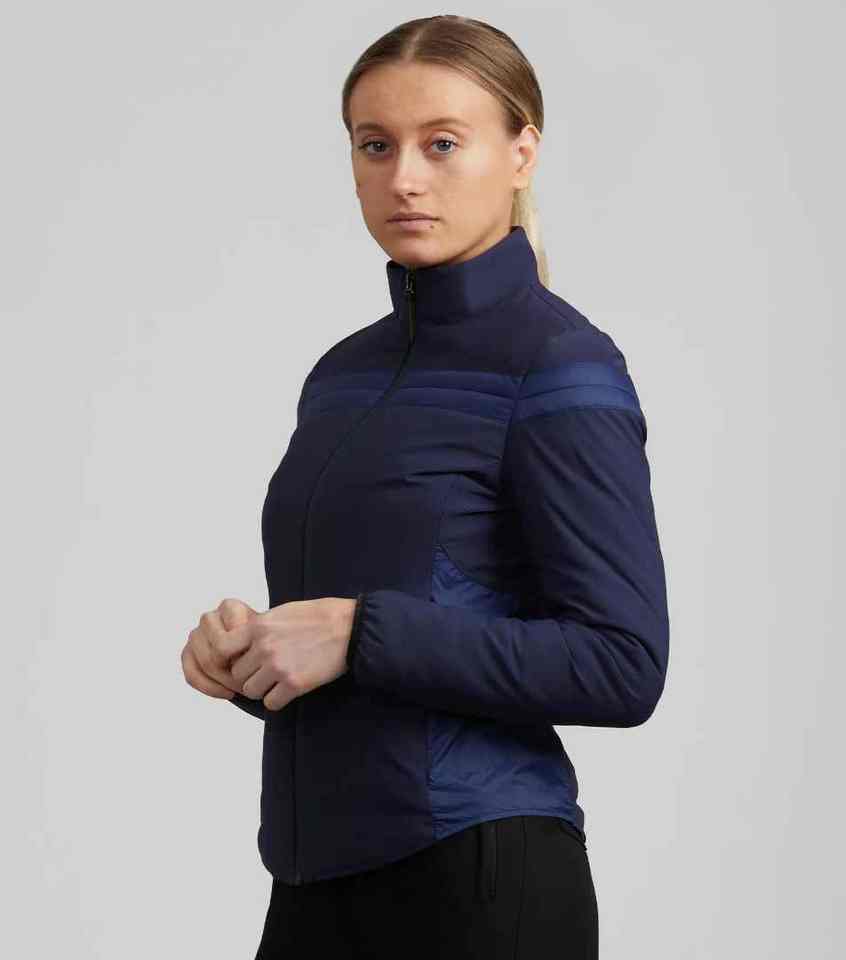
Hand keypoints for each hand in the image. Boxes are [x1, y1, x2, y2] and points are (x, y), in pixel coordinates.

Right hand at [181, 598, 258, 701]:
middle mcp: (210, 618)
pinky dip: (210, 688)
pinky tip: (228, 694)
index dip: (245, 654)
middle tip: (253, 680)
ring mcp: (196, 635)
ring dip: (225, 681)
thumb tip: (244, 662)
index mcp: (230, 607)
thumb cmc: (266, 641)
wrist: (259, 645)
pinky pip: (192, 675)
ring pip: (205, 663)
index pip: (234, 634)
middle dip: (236, 671)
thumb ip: (258, 643)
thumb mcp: (269, 638)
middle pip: (218, 650)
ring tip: (243, 687)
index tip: (260, 664)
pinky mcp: (187, 653)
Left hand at [223, 597, 356, 711]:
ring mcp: (279, 667)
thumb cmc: (319, 616)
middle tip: (266, 671)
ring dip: (262, 688)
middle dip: (250, 674)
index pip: (222, 649)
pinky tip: (289, 689)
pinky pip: (271, 703)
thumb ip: (260, 628)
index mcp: (259, 627)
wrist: (350, 627)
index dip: (229, 657)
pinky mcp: (295, 684)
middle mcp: (264, 647)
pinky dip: (278, 699)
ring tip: (278, 680)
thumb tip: (242, 641)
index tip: (241, 660)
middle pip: (238, 674)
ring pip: (251, 690)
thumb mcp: (282, 612)